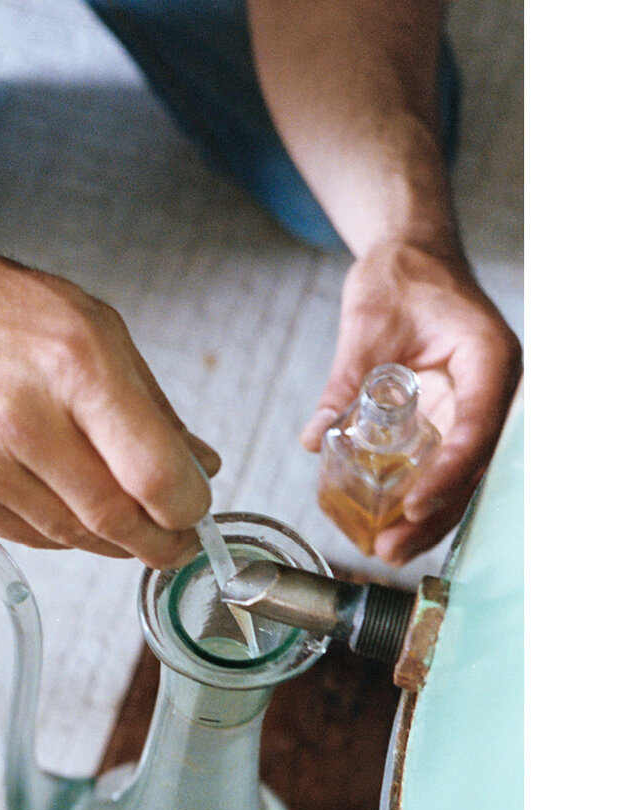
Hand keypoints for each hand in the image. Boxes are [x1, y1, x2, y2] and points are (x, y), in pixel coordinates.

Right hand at [0, 236, 217, 566]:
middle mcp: (21, 420)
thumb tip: (194, 465)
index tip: (196, 513)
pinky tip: (70, 510)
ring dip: (110, 540)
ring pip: (70, 536)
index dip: (188, 508)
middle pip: (114, 518)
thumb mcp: (89, 325)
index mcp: (73, 366)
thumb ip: (147, 402)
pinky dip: (60, 533)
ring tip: (128, 526)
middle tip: (176, 543)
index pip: (152, 474)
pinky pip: (25, 537)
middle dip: (158, 541)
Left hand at [298, 239, 520, 564]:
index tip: (414, 505)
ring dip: (429, 515)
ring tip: (389, 550)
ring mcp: (478, 403)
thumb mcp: (365, 329)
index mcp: (488, 357)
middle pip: (473, 464)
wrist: (412, 258)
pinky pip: (445, 461)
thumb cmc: (400, 280)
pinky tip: (392, 525)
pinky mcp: (456, 414)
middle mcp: (494, 386)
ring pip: (462, 473)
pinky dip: (422, 493)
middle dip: (434, 511)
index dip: (448, 472)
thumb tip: (315, 440)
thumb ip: (343, 385)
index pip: (476, 426)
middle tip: (390, 547)